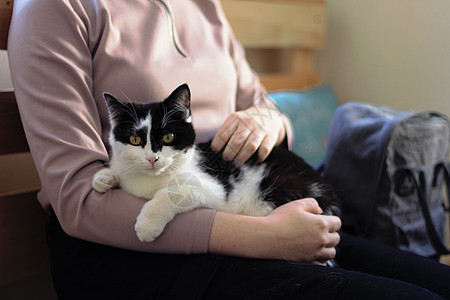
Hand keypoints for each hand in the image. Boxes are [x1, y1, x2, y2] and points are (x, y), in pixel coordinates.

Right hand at [209, 198, 341, 262]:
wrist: (265, 237)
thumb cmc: (279, 219)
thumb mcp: (296, 205)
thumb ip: (312, 204)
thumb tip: (321, 211)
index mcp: (321, 224)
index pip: (337, 223)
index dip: (331, 220)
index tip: (322, 220)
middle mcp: (321, 239)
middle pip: (336, 238)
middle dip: (330, 234)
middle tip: (317, 231)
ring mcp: (315, 252)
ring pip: (332, 253)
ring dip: (327, 247)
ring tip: (316, 243)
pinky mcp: (308, 262)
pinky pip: (322, 264)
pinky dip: (320, 259)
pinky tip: (312, 253)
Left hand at [211, 106, 285, 163]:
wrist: (268, 115)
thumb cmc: (246, 123)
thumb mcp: (235, 121)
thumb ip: (227, 132)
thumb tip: (215, 150)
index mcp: (235, 118)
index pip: (223, 134)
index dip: (218, 145)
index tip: (216, 152)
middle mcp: (248, 122)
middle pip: (236, 141)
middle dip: (230, 153)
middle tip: (227, 158)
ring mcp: (260, 129)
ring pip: (250, 146)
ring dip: (242, 157)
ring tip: (237, 162)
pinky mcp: (270, 136)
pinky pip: (264, 149)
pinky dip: (259, 157)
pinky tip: (255, 160)